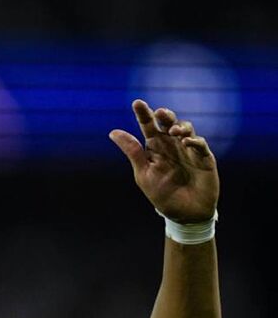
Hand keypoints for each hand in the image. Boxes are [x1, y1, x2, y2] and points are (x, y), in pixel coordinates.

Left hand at [109, 99, 218, 223]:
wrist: (184, 214)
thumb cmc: (162, 194)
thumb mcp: (143, 173)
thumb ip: (133, 152)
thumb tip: (113, 132)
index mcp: (155, 148)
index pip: (148, 127)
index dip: (143, 114)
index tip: (137, 103)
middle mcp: (172, 145)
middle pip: (168, 123)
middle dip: (165, 115)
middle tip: (160, 112)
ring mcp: (188, 151)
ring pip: (186, 129)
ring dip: (180, 126)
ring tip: (173, 131)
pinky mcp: (204, 159)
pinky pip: (201, 145)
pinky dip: (194, 141)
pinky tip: (186, 142)